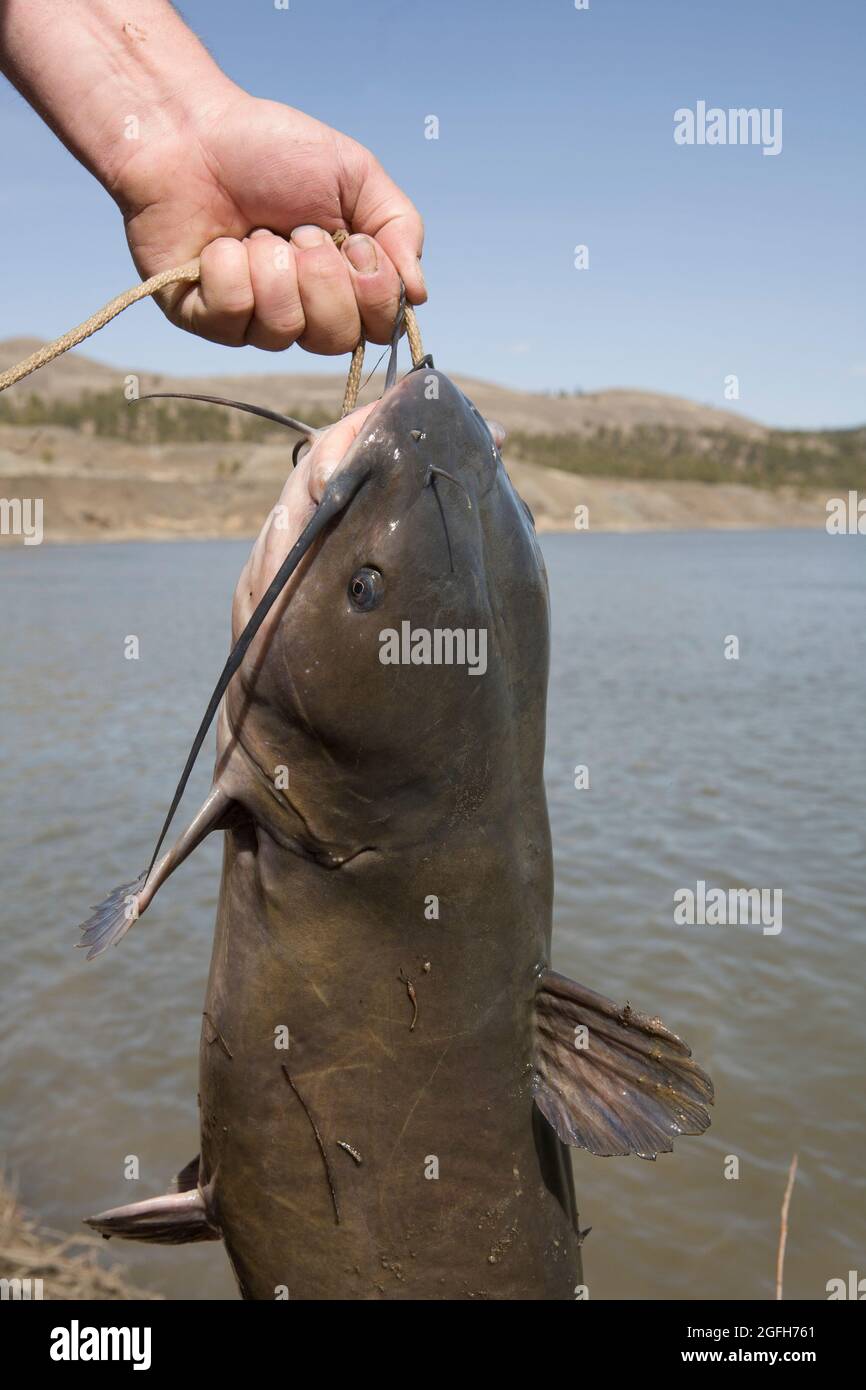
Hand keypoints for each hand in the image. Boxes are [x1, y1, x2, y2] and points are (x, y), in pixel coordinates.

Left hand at [112, 89, 425, 352]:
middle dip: (320, 275)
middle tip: (297, 230)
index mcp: (344, 285)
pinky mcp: (206, 320)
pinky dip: (229, 268)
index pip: (380, 327)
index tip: (353, 240)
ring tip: (255, 232)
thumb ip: (400, 228)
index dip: (373, 290)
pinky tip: (218, 244)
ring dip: (272, 266)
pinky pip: (233, 316)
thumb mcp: (355, 175)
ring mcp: (253, 323)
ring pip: (284, 329)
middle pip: (337, 338)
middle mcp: (303, 313)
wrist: (191, 132)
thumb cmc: (271, 151)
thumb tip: (418, 295)